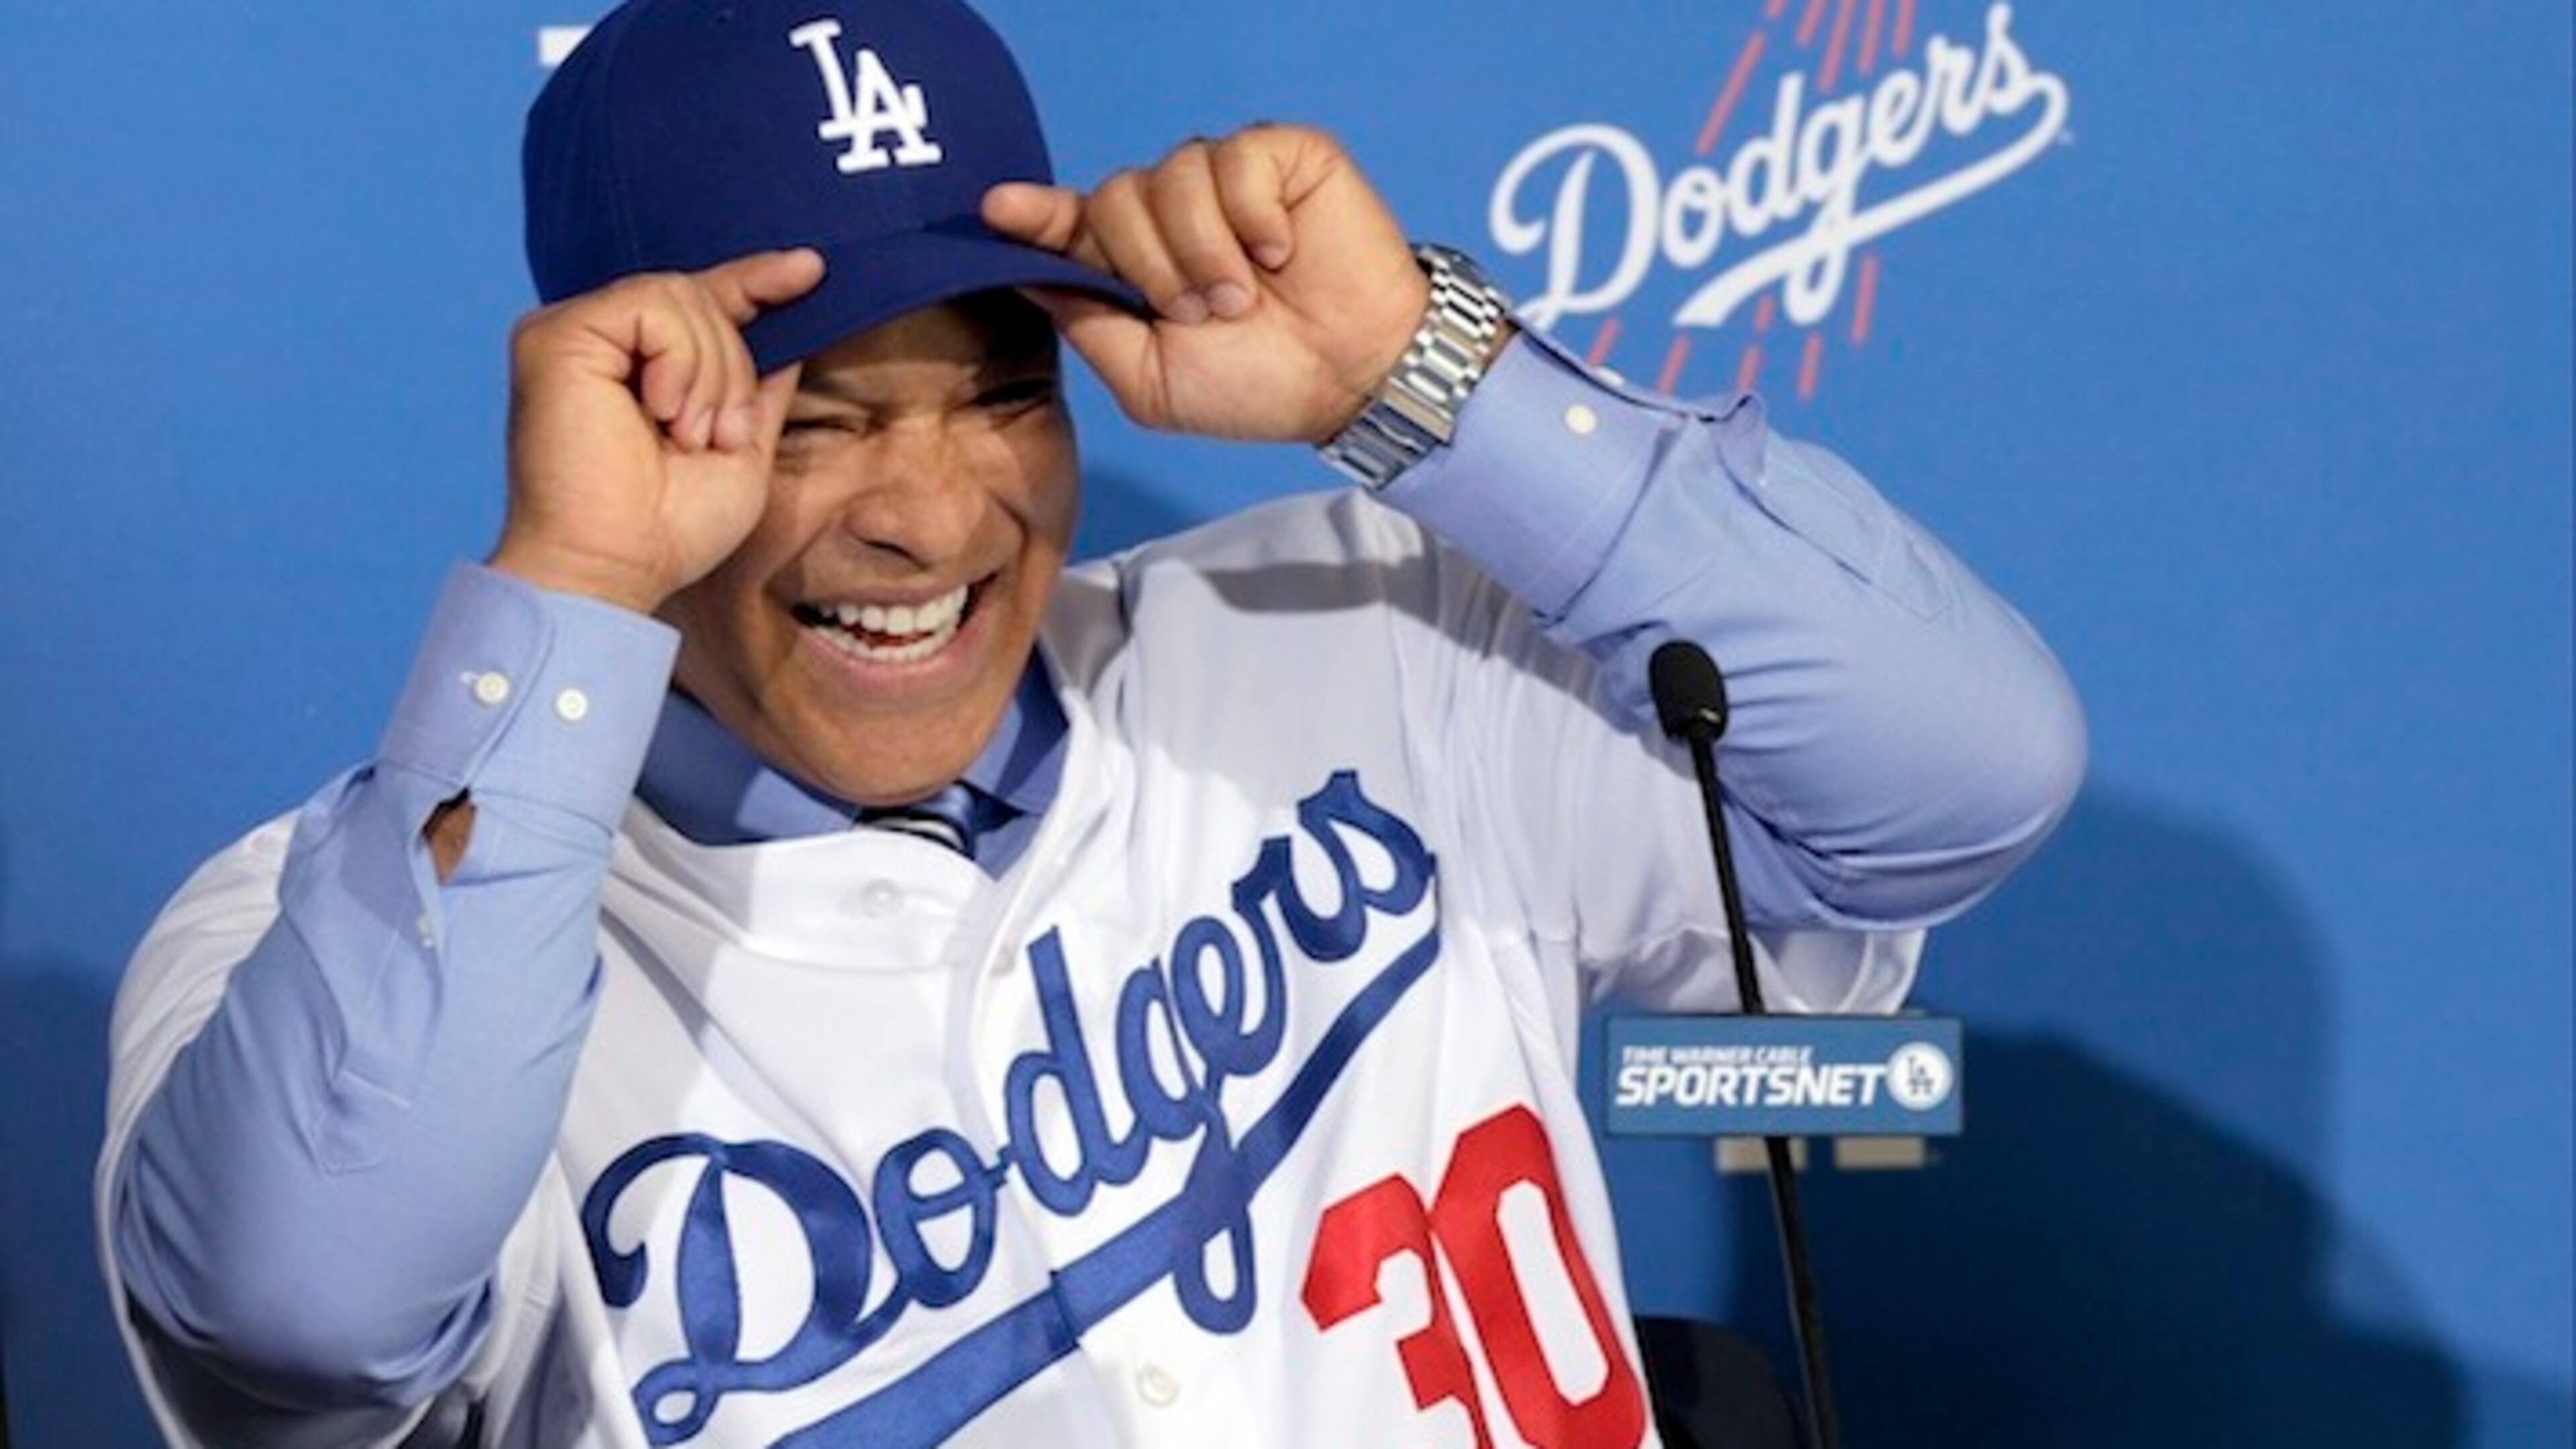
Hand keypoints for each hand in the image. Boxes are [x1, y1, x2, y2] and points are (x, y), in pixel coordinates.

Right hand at [490, 249, 824, 613]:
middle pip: (699, 295)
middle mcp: (598, 342)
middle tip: (714, 437)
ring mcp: (570, 333)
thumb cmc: (669, 529)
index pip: (700, 302)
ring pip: (679, 294)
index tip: (812, 269)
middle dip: (732, 365)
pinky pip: (649, 305)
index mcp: (636, 366)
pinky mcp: (554, 335)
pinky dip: (678, 360)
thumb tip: (795, 331)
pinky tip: (661, 412)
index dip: (755, 280)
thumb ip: (758, 388)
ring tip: (686, 435)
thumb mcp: (741, 448)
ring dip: (709, 373)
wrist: (612, 570)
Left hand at [982, 125, 1427, 444]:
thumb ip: (1086, 323)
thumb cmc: (1257, 386)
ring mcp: (1226, 178)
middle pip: (1113, 197)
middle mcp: (1173, 212)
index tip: (998, 210)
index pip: (1070, 222)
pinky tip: (1281, 251)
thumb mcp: (1150, 380)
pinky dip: (1253, 218)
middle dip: (1150, 267)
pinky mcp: (1280, 156)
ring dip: (1204, 251)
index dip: (1033, 214)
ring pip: (1171, 176)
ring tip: (1246, 296)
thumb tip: (1025, 273)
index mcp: (1135, 262)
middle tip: (1204, 315)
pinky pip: (1235, 160)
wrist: (1351, 379)